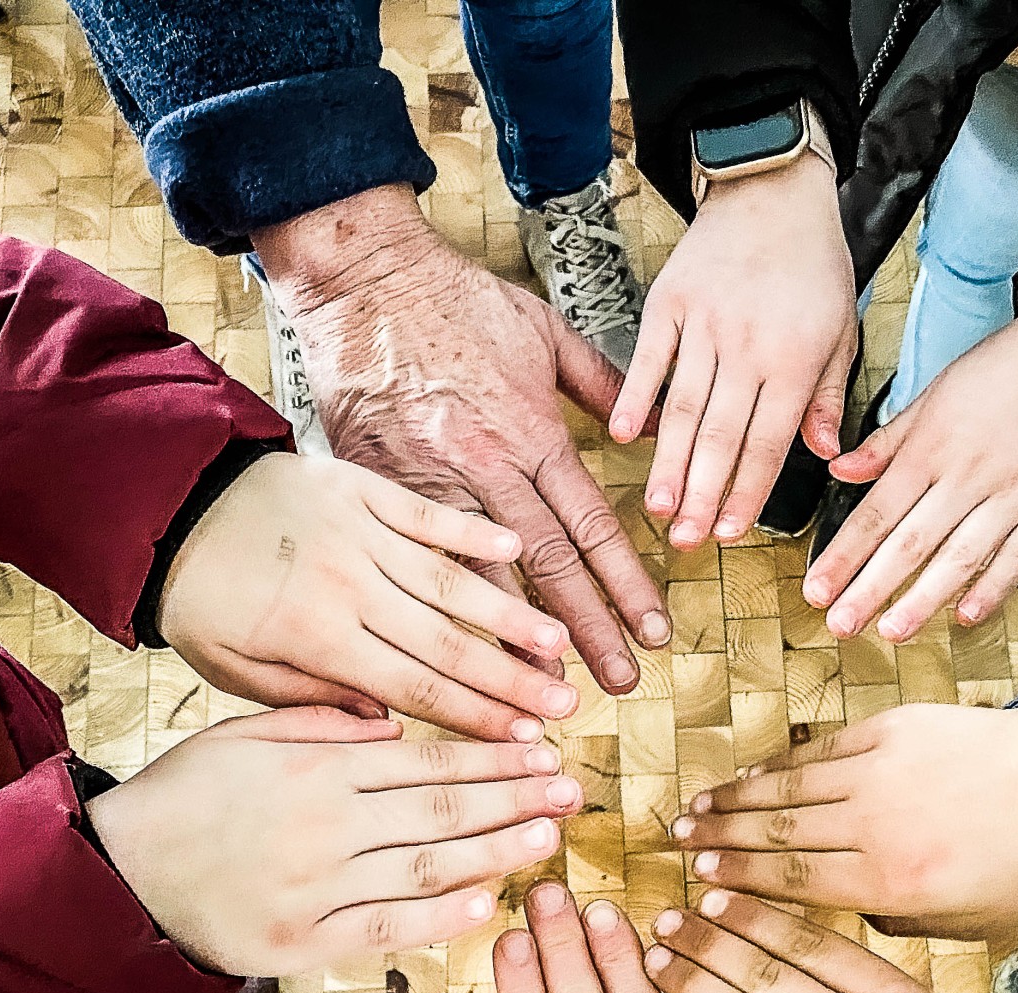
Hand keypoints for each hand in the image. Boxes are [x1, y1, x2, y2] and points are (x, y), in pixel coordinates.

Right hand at [87, 706, 581, 973]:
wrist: (118, 873)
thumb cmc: (185, 796)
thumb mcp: (246, 732)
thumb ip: (322, 721)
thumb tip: (392, 720)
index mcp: (318, 766)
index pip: (427, 757)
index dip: (493, 755)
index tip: (543, 749)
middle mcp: (326, 824)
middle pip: (442, 808)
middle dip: (516, 797)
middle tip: (572, 790)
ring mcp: (316, 887)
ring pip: (427, 866)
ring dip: (497, 851)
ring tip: (549, 837)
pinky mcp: (302, 942)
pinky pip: (386, 929)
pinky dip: (439, 917)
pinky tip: (486, 903)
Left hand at [160, 452, 577, 741]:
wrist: (163, 505)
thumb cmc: (200, 601)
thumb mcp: (237, 671)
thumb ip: (312, 702)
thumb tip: (385, 728)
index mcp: (316, 637)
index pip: (413, 686)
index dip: (474, 717)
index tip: (522, 740)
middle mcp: (349, 584)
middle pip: (446, 642)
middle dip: (511, 679)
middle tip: (565, 707)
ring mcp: (359, 531)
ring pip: (448, 581)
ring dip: (509, 614)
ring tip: (558, 645)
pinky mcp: (359, 488)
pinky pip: (425, 512)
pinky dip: (470, 530)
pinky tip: (514, 548)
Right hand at [253, 187, 670, 695]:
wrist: (363, 277)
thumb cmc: (453, 298)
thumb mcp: (546, 330)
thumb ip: (605, 384)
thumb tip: (651, 428)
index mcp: (532, 431)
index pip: (592, 525)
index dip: (627, 583)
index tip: (654, 630)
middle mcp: (486, 464)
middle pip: (549, 564)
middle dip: (588, 629)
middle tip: (620, 681)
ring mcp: (428, 480)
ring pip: (479, 574)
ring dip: (513, 635)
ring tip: (543, 690)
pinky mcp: (377, 485)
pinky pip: (412, 558)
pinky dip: (436, 607)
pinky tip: (451, 648)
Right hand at [611, 155, 856, 547]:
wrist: (772, 192)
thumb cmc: (813, 266)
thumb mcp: (842, 330)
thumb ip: (830, 395)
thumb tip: (828, 455)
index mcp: (795, 360)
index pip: (769, 442)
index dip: (748, 492)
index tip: (731, 534)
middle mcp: (747, 347)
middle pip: (720, 436)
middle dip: (703, 496)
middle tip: (687, 542)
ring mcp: (703, 325)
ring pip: (682, 408)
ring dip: (669, 464)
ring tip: (658, 507)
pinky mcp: (668, 303)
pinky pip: (649, 359)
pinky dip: (634, 398)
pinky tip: (621, 436)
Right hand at [671, 702, 1017, 936]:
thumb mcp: (967, 923)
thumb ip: (895, 925)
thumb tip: (835, 911)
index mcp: (896, 882)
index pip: (794, 882)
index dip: (738, 881)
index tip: (699, 882)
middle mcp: (880, 824)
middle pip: (776, 833)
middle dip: (718, 840)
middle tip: (674, 846)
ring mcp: (882, 770)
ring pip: (787, 787)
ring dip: (733, 800)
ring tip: (693, 811)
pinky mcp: (891, 729)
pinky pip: (819, 751)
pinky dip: (779, 766)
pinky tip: (750, 777)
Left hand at [807, 257, 1017, 640]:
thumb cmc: (1007, 369)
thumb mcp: (937, 392)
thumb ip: (888, 440)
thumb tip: (838, 470)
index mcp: (933, 444)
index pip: (877, 511)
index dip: (845, 555)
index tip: (816, 590)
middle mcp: (970, 470)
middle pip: (912, 541)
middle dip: (871, 588)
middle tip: (840, 625)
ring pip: (962, 555)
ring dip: (923, 598)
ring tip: (891, 632)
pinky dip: (992, 587)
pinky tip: (964, 615)